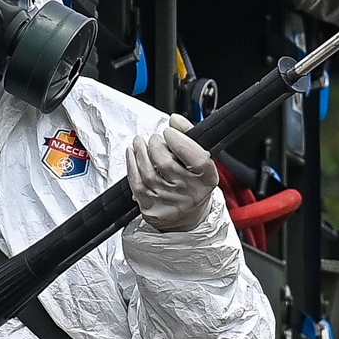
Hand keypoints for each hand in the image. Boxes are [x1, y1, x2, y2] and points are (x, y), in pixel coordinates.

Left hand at [126, 114, 217, 232]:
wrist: (186, 219)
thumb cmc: (193, 183)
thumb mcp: (200, 162)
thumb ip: (190, 136)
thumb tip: (175, 119)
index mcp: (207, 180)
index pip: (196, 159)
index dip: (180, 141)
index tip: (169, 132)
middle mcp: (189, 194)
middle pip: (166, 164)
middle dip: (156, 145)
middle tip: (155, 139)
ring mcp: (169, 203)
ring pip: (148, 172)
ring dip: (140, 152)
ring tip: (140, 142)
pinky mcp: (151, 208)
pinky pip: (137, 183)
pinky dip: (131, 164)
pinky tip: (132, 154)